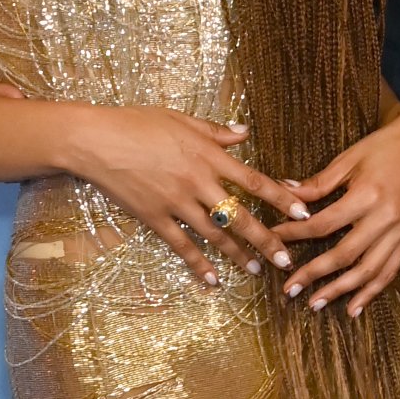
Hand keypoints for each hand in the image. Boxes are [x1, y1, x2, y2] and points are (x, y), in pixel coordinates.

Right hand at [69, 105, 310, 286]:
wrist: (97, 140)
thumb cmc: (138, 123)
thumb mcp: (182, 119)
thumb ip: (216, 131)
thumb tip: (245, 132)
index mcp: (209, 155)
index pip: (253, 181)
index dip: (280, 199)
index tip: (302, 213)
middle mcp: (198, 181)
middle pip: (240, 215)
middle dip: (266, 239)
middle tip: (286, 259)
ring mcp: (176, 202)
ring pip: (215, 234)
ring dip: (237, 254)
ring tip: (256, 271)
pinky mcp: (154, 217)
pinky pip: (181, 245)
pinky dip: (198, 263)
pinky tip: (212, 278)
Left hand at [270, 105, 399, 315]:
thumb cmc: (383, 147)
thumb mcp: (349, 159)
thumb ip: (319, 183)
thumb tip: (284, 192)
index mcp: (367, 195)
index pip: (324, 224)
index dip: (296, 234)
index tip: (274, 241)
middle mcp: (385, 218)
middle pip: (344, 254)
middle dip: (314, 274)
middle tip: (289, 288)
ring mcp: (399, 232)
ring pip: (368, 270)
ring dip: (340, 291)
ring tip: (315, 304)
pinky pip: (390, 271)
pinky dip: (372, 292)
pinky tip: (354, 308)